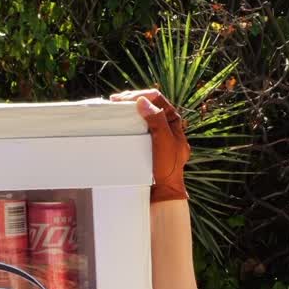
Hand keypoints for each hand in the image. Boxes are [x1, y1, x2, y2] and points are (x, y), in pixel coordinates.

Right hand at [109, 88, 190, 202]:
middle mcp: (166, 127)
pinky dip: (128, 122)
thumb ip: (157, 121)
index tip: (124, 100)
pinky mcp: (147, 144)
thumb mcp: (164, 143)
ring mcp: (156, 135)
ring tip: (115, 108)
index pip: (157, 99)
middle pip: (149, 104)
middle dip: (132, 100)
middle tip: (115, 101)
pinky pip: (137, 127)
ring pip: (142, 115)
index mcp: (174, 122)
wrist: (163, 192)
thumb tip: (143, 102)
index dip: (141, 95)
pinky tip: (120, 123)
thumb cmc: (167, 169)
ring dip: (129, 109)